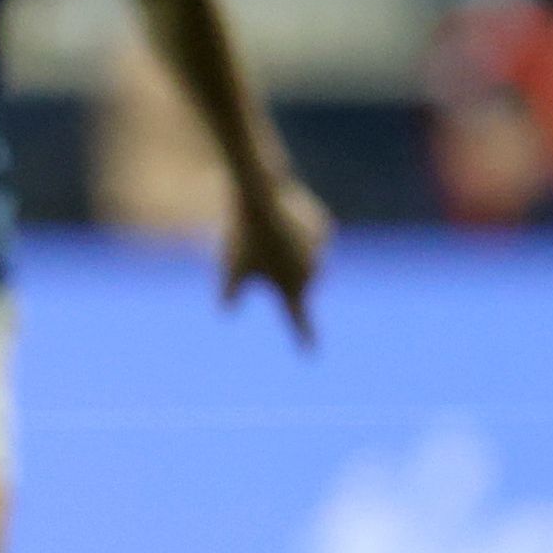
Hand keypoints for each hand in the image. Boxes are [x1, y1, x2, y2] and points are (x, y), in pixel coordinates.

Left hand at [222, 173, 331, 346]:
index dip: (304, 336)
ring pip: (304, 257)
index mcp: (291, 289)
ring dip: (288, 249)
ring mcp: (322, 251)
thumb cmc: (243, 239)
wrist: (259, 199)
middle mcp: (313, 273)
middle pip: (296, 280)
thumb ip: (230, 293)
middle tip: (261, 250)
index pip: (298, 319)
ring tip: (271, 234)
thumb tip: (226, 310)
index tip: (310, 353)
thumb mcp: (231, 268)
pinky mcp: (325, 229)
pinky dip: (297, 232)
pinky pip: (310, 236)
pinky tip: (284, 220)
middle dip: (280, 270)